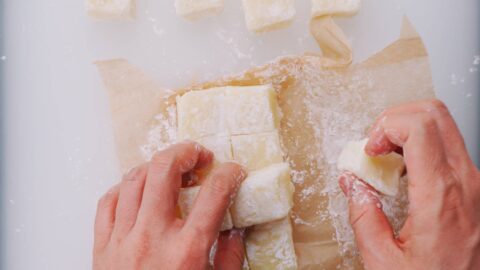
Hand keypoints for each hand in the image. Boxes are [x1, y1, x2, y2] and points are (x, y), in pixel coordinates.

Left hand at [93, 141, 246, 269]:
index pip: (214, 194)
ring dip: (155, 166)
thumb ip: (229, 260)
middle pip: (164, 170)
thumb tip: (234, 233)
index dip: (229, 174)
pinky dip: (123, 188)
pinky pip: (107, 202)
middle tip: (199, 155)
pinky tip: (137, 190)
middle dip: (186, 152)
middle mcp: (153, 237)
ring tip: (170, 169)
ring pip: (134, 179)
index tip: (234, 172)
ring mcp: (123, 240)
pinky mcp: (102, 247)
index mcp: (187, 251)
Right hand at [339, 99, 479, 269]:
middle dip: (395, 119)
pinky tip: (403, 167)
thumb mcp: (383, 260)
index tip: (369, 149)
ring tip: (385, 155)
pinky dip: (420, 144)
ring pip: (443, 125)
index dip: (385, 126)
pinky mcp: (474, 187)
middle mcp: (466, 182)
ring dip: (406, 130)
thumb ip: (362, 215)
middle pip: (434, 113)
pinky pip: (448, 146)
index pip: (419, 126)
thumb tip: (352, 182)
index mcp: (441, 196)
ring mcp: (474, 182)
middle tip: (375, 144)